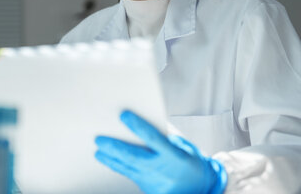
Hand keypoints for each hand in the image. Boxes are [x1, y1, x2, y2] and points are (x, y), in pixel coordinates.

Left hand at [95, 110, 226, 193]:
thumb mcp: (184, 147)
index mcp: (174, 155)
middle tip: (100, 139)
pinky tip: (110, 161)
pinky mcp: (150, 191)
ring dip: (111, 159)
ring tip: (99, 150)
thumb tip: (145, 121)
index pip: (152, 137)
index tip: (124, 115)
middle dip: (114, 147)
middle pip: (134, 156)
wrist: (202, 189)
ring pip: (128, 168)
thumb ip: (165, 135)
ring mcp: (155, 182)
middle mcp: (163, 170)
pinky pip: (131, 176)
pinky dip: (119, 167)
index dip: (137, 125)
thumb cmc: (191, 163)